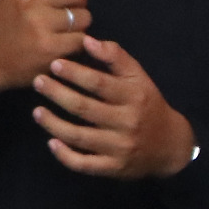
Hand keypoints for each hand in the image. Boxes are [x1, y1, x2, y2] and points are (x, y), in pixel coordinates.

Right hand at [0, 0, 109, 92]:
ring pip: (85, 15)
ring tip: (58, 30)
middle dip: (78, 1)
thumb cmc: (7, 21)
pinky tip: (60, 44)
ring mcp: (40, 23)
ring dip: (79, 24)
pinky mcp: (50, 47)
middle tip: (61, 12)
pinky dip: (76, 42)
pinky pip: (82, 38)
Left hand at [34, 35, 196, 179]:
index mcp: (134, 98)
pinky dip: (66, 155)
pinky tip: (51, 143)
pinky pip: (84, 164)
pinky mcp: (114, 167)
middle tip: (38, 82)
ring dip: (54, 124)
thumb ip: (116, 57)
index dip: (75, 73)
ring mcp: (120, 148)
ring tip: (37, 112)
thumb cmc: (148, 105)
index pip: (100, 84)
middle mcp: (127, 123)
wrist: (171, 145)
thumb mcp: (139, 78)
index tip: (54, 64)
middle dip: (58, 94)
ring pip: (80, 137)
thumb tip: (87, 40)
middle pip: (85, 108)